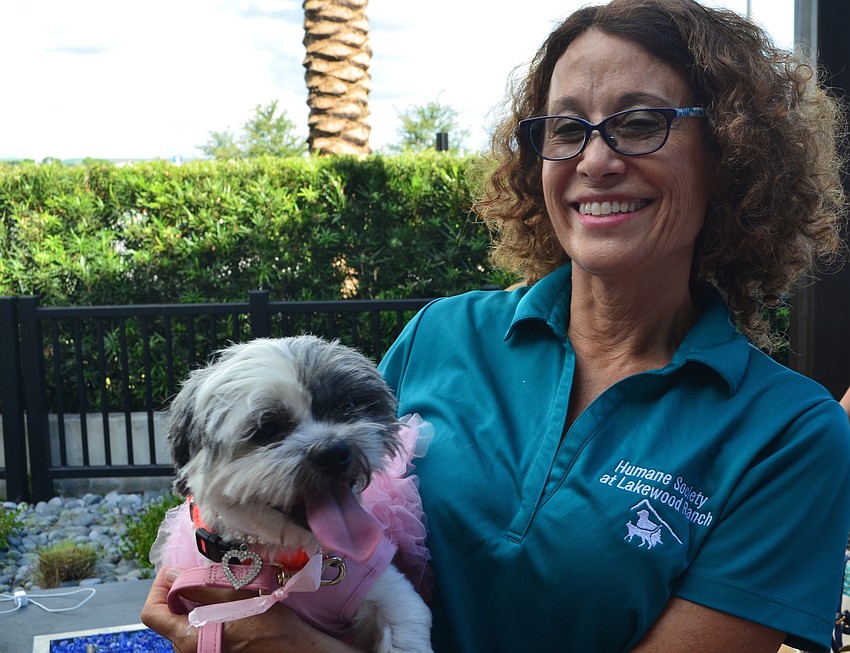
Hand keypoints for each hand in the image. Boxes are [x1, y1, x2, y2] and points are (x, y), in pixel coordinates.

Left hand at [141, 566, 365, 652]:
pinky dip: (204, 618)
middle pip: (167, 619)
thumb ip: (200, 587)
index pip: (151, 613)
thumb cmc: (269, 624)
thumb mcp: (236, 597)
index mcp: (188, 637)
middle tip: (200, 575)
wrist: (294, 651)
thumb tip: (173, 575)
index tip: (173, 572)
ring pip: (183, 626)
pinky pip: (197, 635)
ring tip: (217, 590)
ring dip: (193, 605)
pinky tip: (226, 608)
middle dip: (179, 594)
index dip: (158, 588)